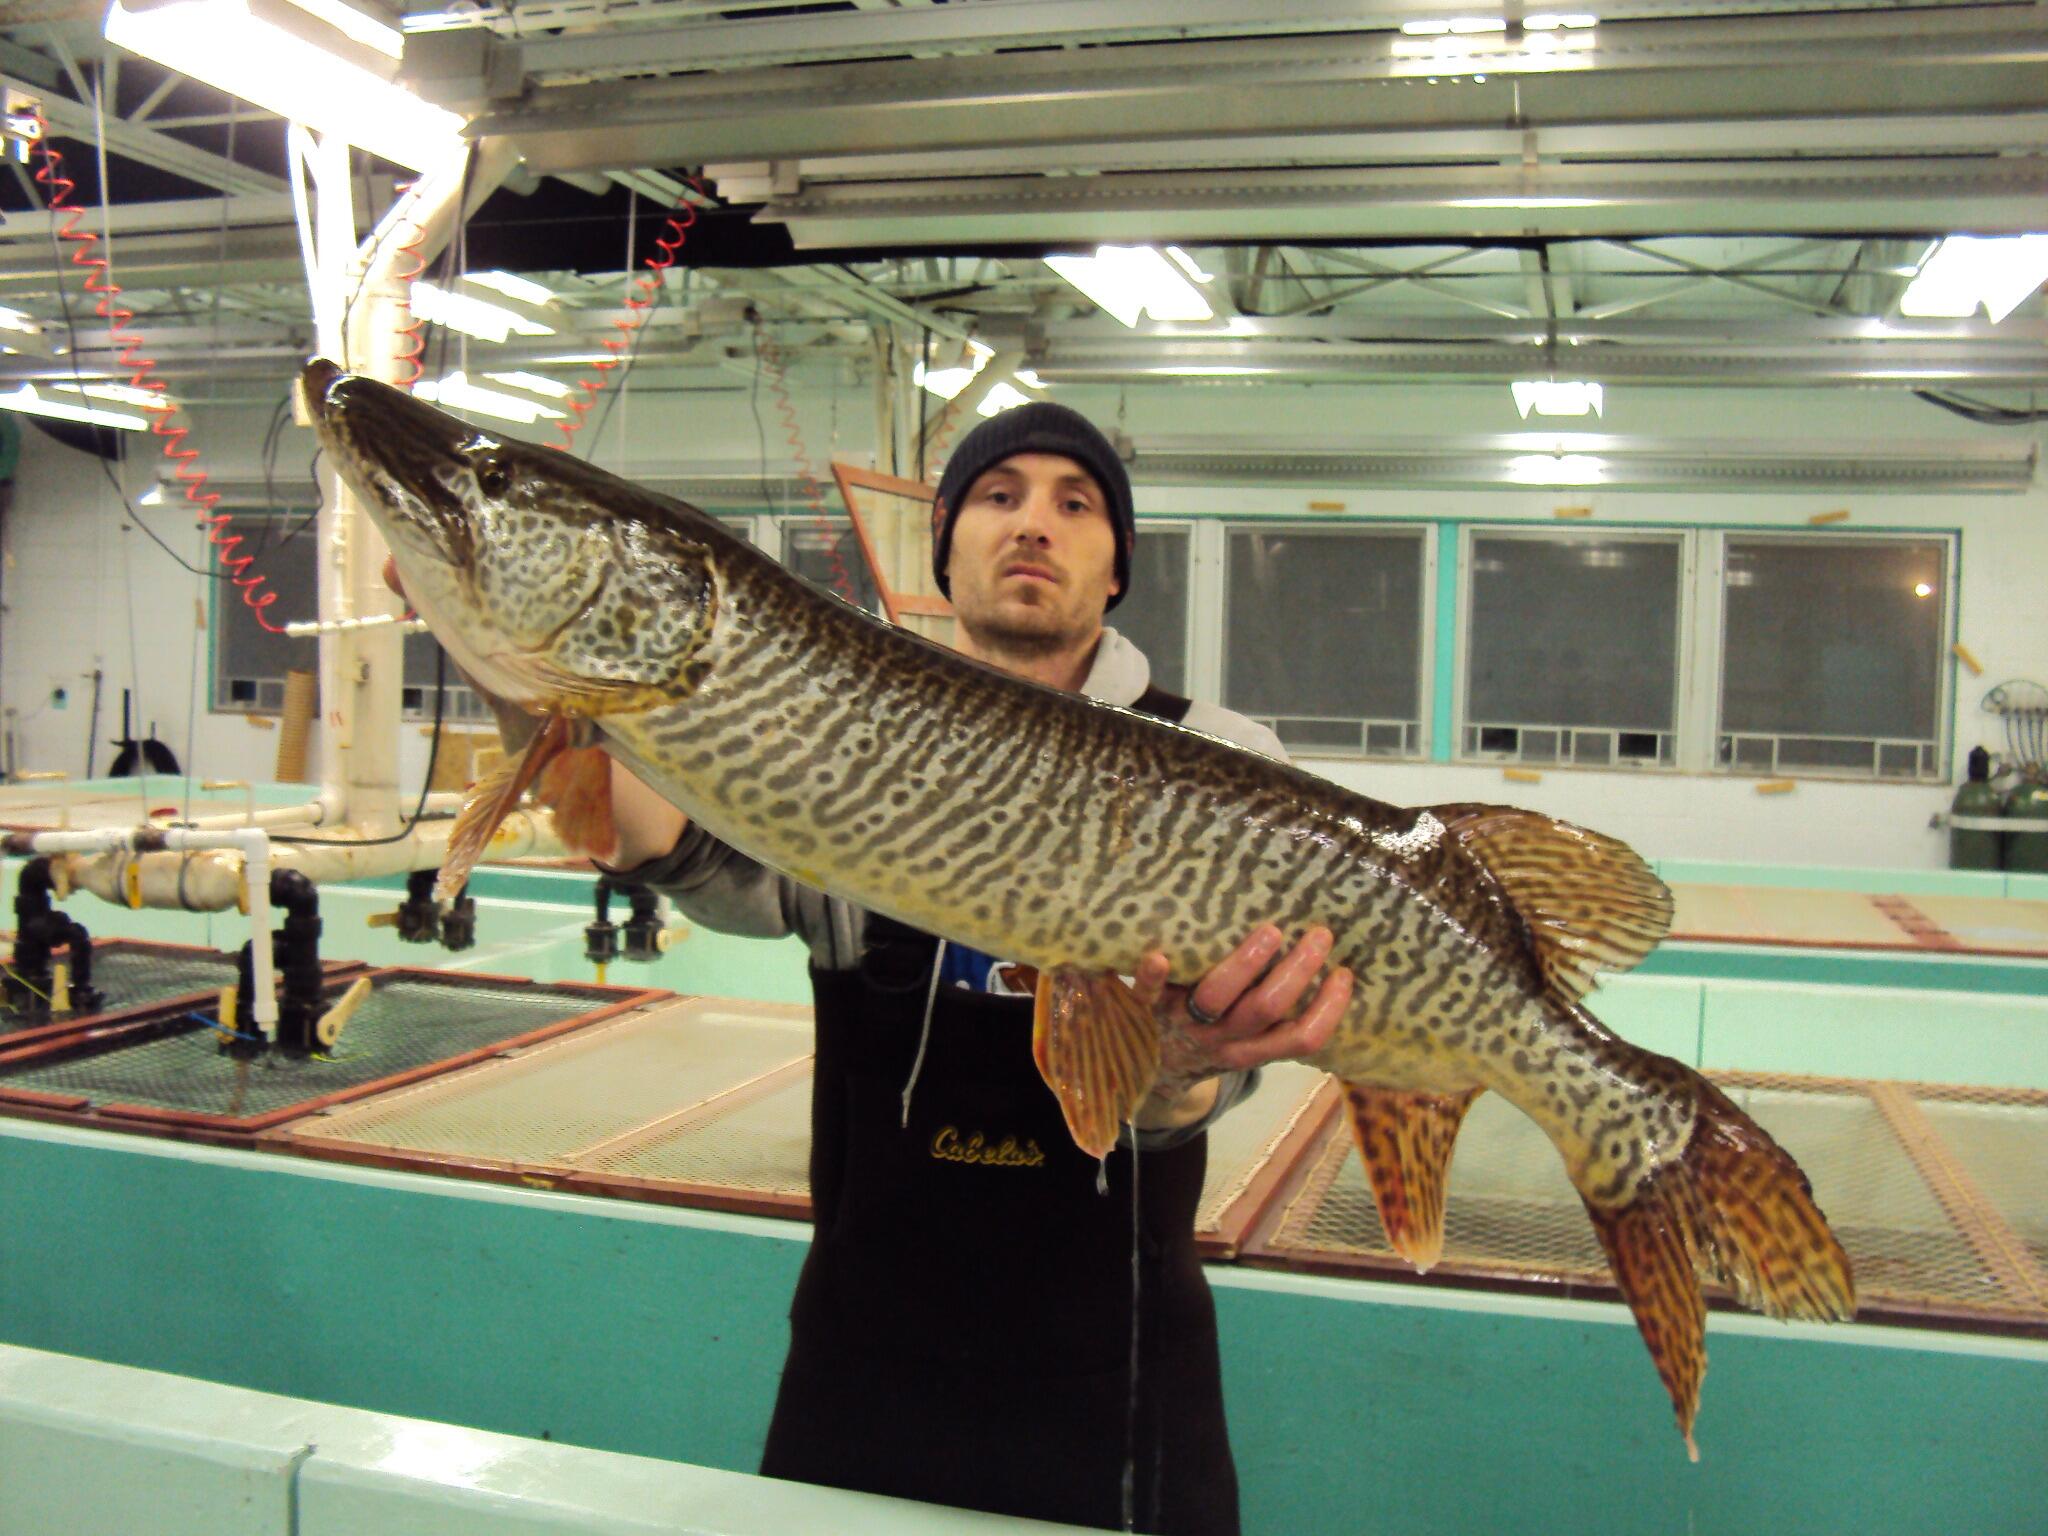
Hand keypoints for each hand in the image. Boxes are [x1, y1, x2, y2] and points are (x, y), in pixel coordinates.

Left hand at [1129, 925, 1351, 1127]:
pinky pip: (1146, 994)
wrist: (1154, 1066)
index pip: (1300, 1038)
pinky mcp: (1146, 1007)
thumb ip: (1279, 1016)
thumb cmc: (1216, 1039)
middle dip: (1296, 971)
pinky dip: (1151, 975)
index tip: (1343, 973)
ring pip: (1217, 996)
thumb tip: (1326, 964)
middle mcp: (1222, 1038)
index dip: (1327, 1009)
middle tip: (1319, 934)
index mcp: (1253, 1048)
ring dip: (1245, 963)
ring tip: (1272, 931)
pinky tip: (1159, 955)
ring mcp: (1184, 1022)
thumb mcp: (1251, 1042)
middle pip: (1264, 1008)